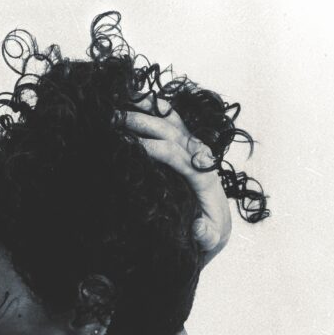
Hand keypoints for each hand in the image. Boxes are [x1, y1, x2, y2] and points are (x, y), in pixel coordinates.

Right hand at [115, 96, 231, 267]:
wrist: (218, 220)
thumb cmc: (209, 230)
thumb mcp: (209, 238)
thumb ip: (205, 235)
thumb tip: (198, 227)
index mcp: (204, 176)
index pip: (179, 156)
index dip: (156, 149)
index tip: (132, 145)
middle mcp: (200, 155)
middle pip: (171, 132)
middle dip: (143, 124)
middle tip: (115, 120)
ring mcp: (193, 145)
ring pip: (172, 119)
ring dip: (148, 108)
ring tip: (122, 100)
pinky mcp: (187, 142)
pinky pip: (172, 118)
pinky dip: (155, 105)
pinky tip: (135, 96)